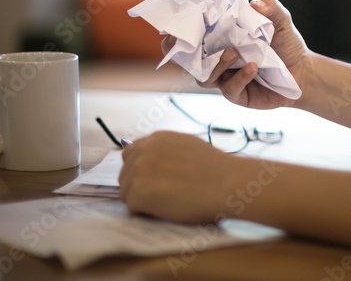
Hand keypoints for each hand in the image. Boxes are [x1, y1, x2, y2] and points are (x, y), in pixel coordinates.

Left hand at [119, 131, 237, 223]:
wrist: (226, 182)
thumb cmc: (215, 168)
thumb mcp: (187, 145)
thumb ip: (167, 150)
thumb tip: (156, 161)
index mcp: (155, 139)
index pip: (131, 154)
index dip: (139, 169)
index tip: (150, 180)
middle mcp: (143, 150)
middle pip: (125, 173)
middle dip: (138, 186)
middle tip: (159, 196)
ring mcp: (139, 170)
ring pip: (126, 191)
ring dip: (140, 200)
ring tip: (164, 203)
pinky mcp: (139, 192)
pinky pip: (131, 206)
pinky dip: (144, 212)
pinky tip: (164, 209)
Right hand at [162, 0, 310, 109]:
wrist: (303, 72)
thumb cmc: (286, 46)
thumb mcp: (280, 20)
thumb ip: (270, 7)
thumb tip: (254, 4)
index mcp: (221, 39)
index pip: (196, 34)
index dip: (184, 29)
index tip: (182, 20)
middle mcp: (217, 59)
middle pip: (188, 59)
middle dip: (182, 51)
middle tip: (191, 40)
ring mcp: (225, 78)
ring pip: (205, 77)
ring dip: (217, 64)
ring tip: (234, 52)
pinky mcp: (237, 94)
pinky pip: (230, 88)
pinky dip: (240, 77)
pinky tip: (253, 67)